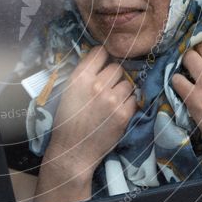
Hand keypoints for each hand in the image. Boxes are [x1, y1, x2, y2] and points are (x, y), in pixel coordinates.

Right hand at [45, 45, 137, 182]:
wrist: (73, 150)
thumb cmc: (67, 120)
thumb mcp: (68, 91)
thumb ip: (84, 74)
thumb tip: (101, 60)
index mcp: (80, 77)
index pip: (100, 52)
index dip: (102, 58)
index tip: (102, 65)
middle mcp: (97, 85)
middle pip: (117, 67)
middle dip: (113, 76)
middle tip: (106, 88)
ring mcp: (112, 100)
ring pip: (127, 83)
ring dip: (122, 90)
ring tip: (111, 101)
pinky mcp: (124, 114)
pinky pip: (134, 99)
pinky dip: (128, 104)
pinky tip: (117, 111)